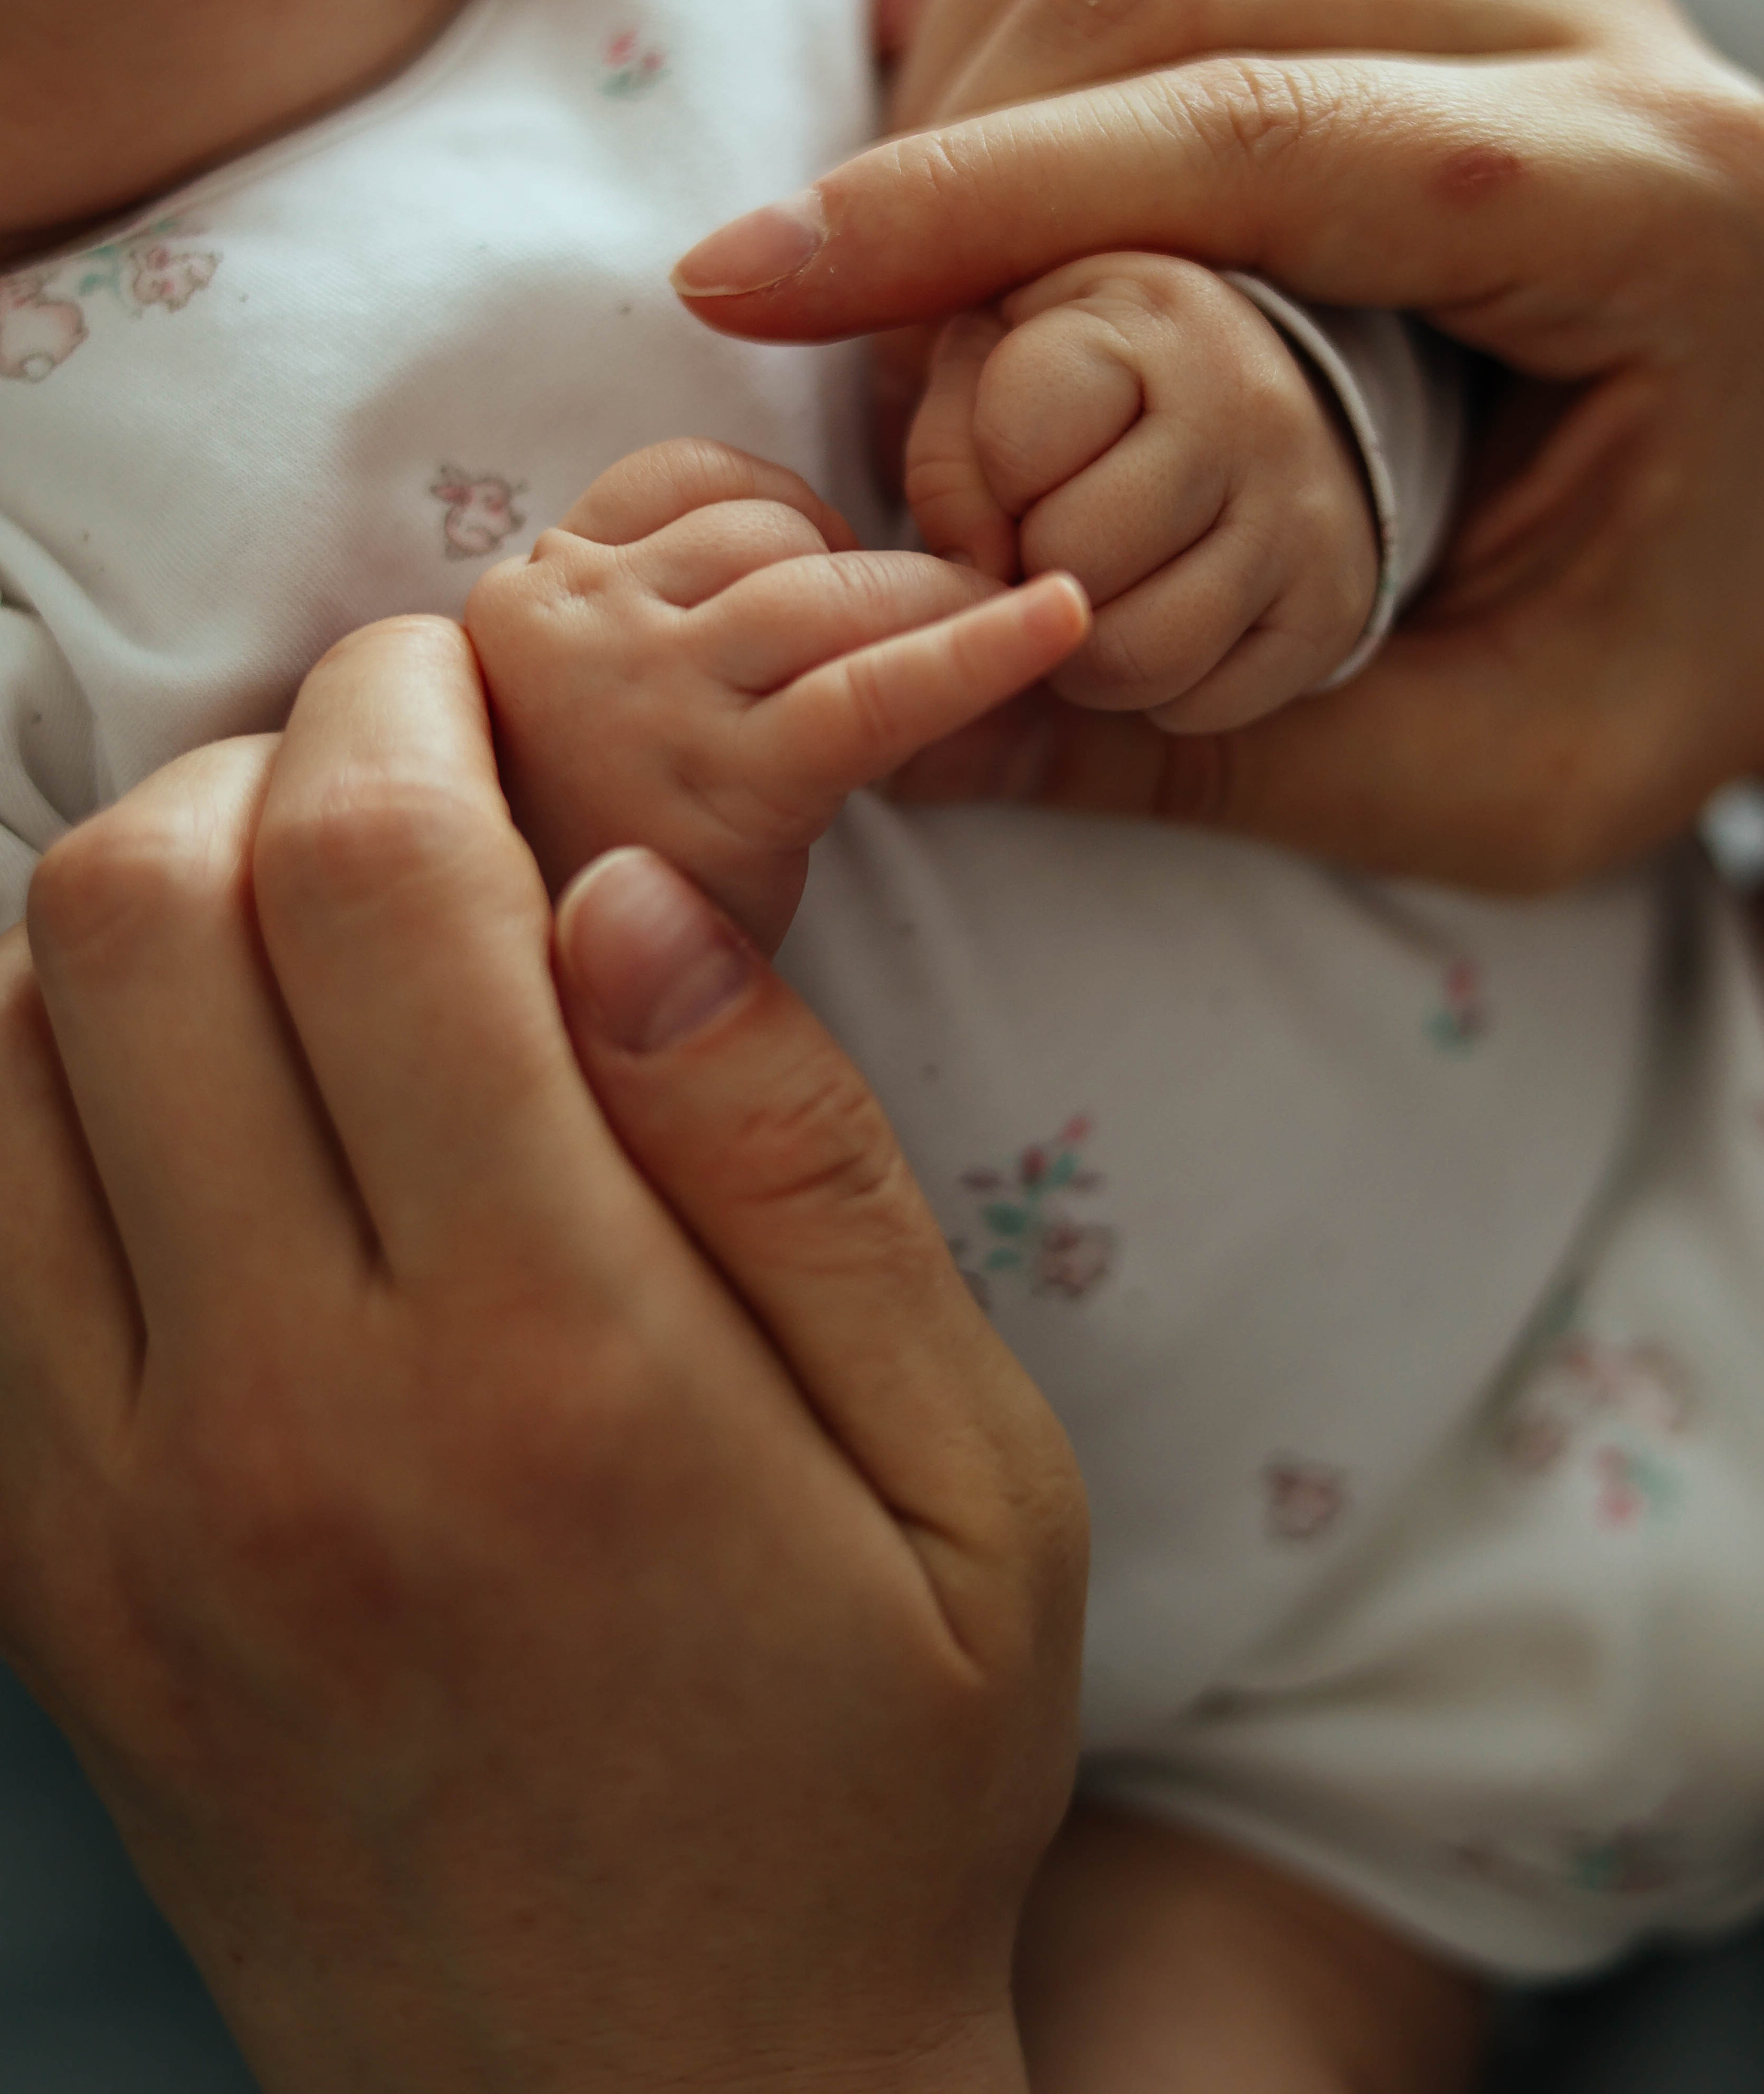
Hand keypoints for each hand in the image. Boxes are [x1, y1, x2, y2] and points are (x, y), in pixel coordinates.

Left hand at [0, 616, 1083, 2093]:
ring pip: (0, 1048)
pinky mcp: (43, 1587)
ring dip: (127, 905)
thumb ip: (801, 1166)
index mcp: (552, 1355)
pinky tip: (177, 1085)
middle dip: (257, 761)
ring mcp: (119, 1509)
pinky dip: (30, 1084)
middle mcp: (285, 1414)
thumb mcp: (970, 1480)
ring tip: (283, 913)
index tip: (461, 676)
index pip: (378, 887)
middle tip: (384, 769)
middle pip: (139, 916)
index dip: (403, 709)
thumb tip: (628, 897)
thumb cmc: (870, 1784)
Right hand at [466, 436, 1088, 948]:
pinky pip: (870, 691)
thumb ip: (655, 623)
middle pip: (768, 527)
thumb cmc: (590, 872)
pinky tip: (1065, 620)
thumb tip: (828, 560)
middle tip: (957, 624)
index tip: (831, 581)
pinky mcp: (722, 787)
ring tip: (1000, 643)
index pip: (685, 476)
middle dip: (879, 570)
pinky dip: (979, 650)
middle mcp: (559, 626)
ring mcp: (637, 699)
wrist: (538, 1030)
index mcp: (523, 595)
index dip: (787, 519)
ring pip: (824, 586)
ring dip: (932, 604)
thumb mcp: (582, 718)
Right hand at [677, 0, 1763, 889]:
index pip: (1244, 134)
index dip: (962, 203)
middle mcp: (1580, 8)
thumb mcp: (1474, 783)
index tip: (740, 287)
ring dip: (957, 14)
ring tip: (893, 214)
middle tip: (836, 330)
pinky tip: (940, 20)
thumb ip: (1196, 757)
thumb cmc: (1651, 665)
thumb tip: (907, 722)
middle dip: (936, 144)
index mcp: (1646, 202)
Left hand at [906, 254, 1376, 730]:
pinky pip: (1198, 706)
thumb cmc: (1082, 385)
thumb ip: (950, 453)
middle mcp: (1252, 410)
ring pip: (1137, 654)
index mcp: (1152, 321)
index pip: (1020, 441)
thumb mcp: (992, 362)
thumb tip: (983, 573)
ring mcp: (1306, 515)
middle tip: (1052, 538)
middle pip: (1075, 558)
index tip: (1023, 458)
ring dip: (1083, 648)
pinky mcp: (1332, 610)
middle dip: (1034, 568)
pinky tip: (1160, 613)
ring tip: (1094, 588)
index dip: (992, 476)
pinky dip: (1155, 687)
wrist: (1248, 405)